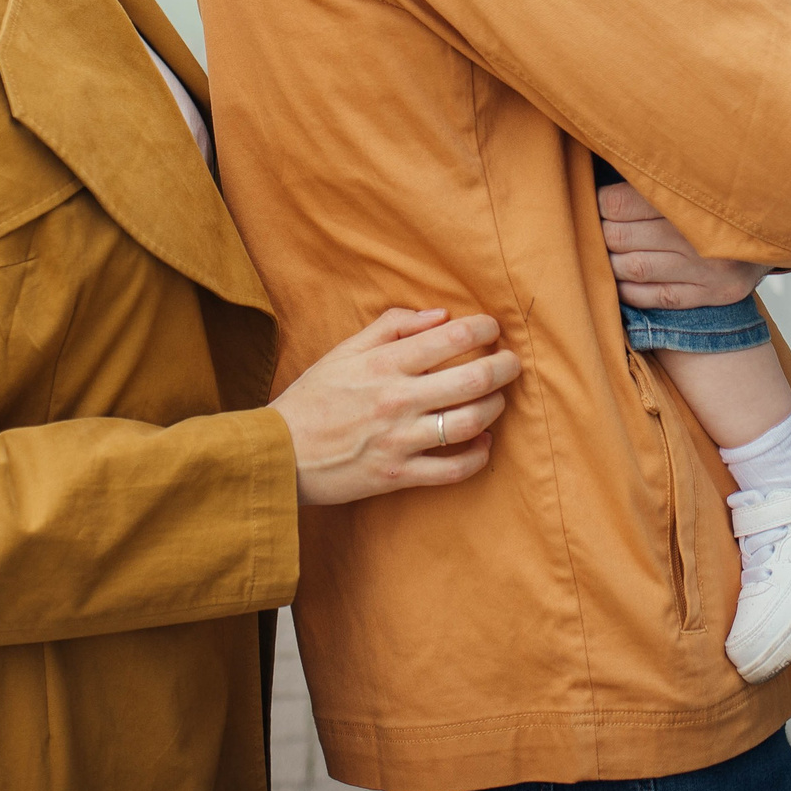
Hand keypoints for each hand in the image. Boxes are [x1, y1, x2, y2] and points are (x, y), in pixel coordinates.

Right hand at [270, 308, 522, 505]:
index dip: (484, 330)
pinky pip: (454, 469)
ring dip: (495, 409)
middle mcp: (396, 399)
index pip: (451, 338)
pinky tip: (484, 443)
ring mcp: (399, 439)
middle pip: (473, 380)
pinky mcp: (398, 475)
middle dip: (504, 367)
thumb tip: (439, 315)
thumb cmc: (312, 398)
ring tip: (497, 400)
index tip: (493, 330)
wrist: (277, 453)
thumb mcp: (344, 350)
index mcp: (384, 363)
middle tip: (513, 363)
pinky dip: (479, 456)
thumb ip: (391, 326)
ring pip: (470, 423)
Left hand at [600, 182, 769, 309]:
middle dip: (604, 232)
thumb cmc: (723, 201)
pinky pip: (656, 298)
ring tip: (609, 253)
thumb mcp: (697, 179)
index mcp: (690, 198)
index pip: (620, 204)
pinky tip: (623, 280)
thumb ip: (656, 177)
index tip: (602, 202)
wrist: (779, 230)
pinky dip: (630, 290)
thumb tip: (604, 169)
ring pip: (634, 268)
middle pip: (622, 236)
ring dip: (611, 263)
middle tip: (601, 227)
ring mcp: (707, 270)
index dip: (603, 203)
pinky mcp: (713, 295)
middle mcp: (700, 236)